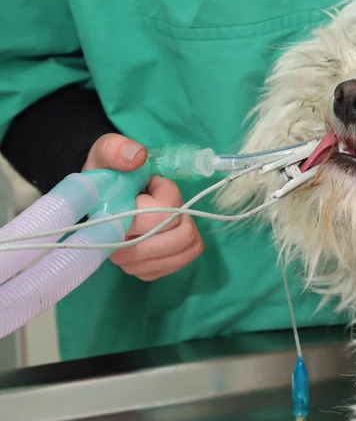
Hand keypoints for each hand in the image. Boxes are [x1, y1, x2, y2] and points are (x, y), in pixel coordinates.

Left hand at [82, 134, 203, 279]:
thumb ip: (116, 149)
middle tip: (112, 238)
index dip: (134, 219)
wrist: (105, 191)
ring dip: (138, 259)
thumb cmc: (108, 173)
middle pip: (178, 239)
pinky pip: (162, 271)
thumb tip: (136, 157)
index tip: (115, 210)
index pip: (166, 213)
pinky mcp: (174, 259)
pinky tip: (126, 257)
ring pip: (173, 258)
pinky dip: (139, 268)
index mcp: (169, 190)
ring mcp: (183, 239)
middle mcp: (185, 214)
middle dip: (139, 245)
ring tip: (116, 247)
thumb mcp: (105, 154)